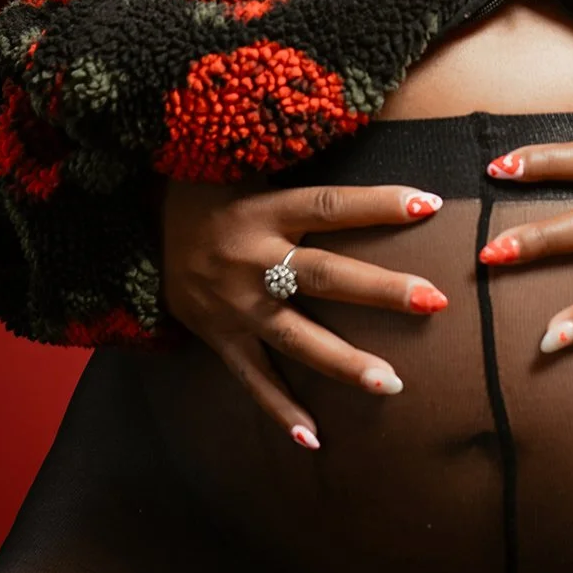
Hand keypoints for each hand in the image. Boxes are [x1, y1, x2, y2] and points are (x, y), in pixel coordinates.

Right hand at [160, 175, 449, 449]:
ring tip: (391, 383)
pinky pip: (252, 378)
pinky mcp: (218, 336)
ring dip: (343, 362)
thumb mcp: (246, 165)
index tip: (430, 205)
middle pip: (326, 275)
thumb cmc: (208, 188)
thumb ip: (297, 165)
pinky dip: (281, 410)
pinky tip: (315, 440)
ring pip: (296, 337)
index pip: (332, 205)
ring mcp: (234, 304)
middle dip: (381, 290)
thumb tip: (355, 132)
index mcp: (265, 210)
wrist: (137, 222)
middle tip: (435, 301)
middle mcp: (252, 259)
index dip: (379, 203)